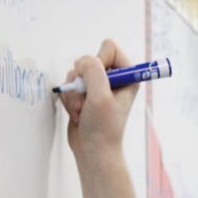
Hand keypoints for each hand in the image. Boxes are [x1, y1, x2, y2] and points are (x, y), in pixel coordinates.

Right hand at [60, 39, 139, 163]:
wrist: (93, 151)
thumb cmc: (103, 127)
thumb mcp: (100, 97)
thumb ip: (93, 72)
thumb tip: (82, 61)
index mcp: (127, 75)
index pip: (109, 47)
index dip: (98, 62)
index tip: (97, 82)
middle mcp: (114, 77)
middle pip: (89, 59)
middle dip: (83, 81)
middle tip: (88, 101)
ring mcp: (98, 85)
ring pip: (76, 73)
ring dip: (75, 93)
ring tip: (83, 110)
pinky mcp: (85, 93)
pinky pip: (69, 84)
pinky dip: (69, 99)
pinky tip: (77, 113)